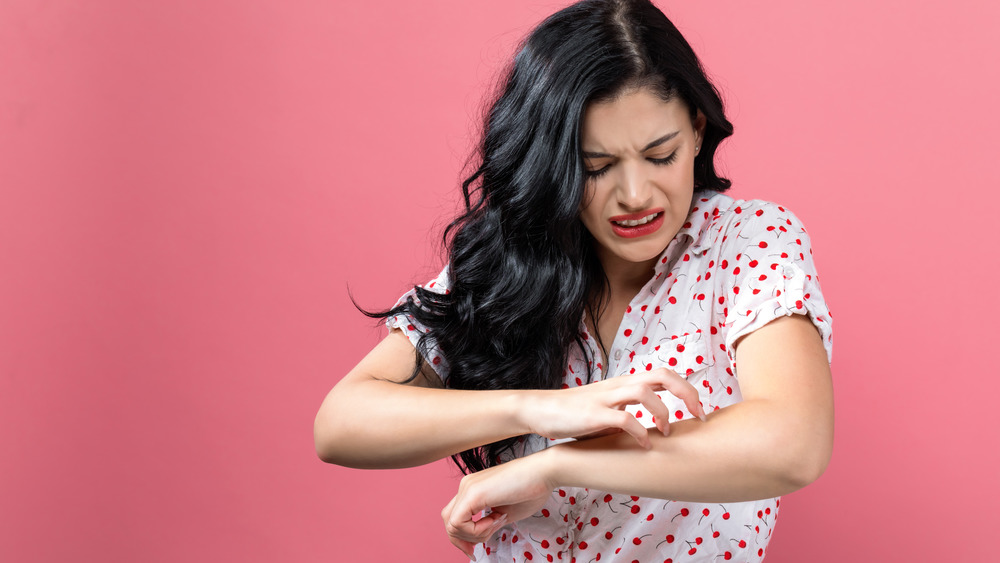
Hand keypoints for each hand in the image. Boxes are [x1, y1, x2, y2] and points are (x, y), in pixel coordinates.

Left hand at [441, 453, 554, 559]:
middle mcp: (466, 486)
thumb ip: (489, 524)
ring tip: (498, 523)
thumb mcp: (505, 513)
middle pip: (447, 521)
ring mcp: (467, 488)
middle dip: (462, 541)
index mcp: (473, 489)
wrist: (545, 472)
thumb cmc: (532, 489)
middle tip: (478, 548)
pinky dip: (476, 530)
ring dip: (475, 534)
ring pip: (451, 525)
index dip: (462, 537)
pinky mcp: (473, 492)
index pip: (454, 517)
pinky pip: (458, 523)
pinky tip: (496, 520)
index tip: (475, 549)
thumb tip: (481, 537)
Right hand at [521, 368, 705, 447]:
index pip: (665, 374)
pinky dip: (640, 433)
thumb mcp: (609, 408)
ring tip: (666, 432)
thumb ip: (630, 411)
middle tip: (699, 416)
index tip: (700, 412)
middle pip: (662, 375)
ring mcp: (606, 398)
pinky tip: (645, 446)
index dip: (688, 390)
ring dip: (663, 413)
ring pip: (645, 392)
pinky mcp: (594, 414)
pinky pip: (624, 419)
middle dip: (687, 394)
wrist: (542, 410)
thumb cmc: (576, 413)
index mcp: (625, 383)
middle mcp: (619, 385)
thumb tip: (655, 428)